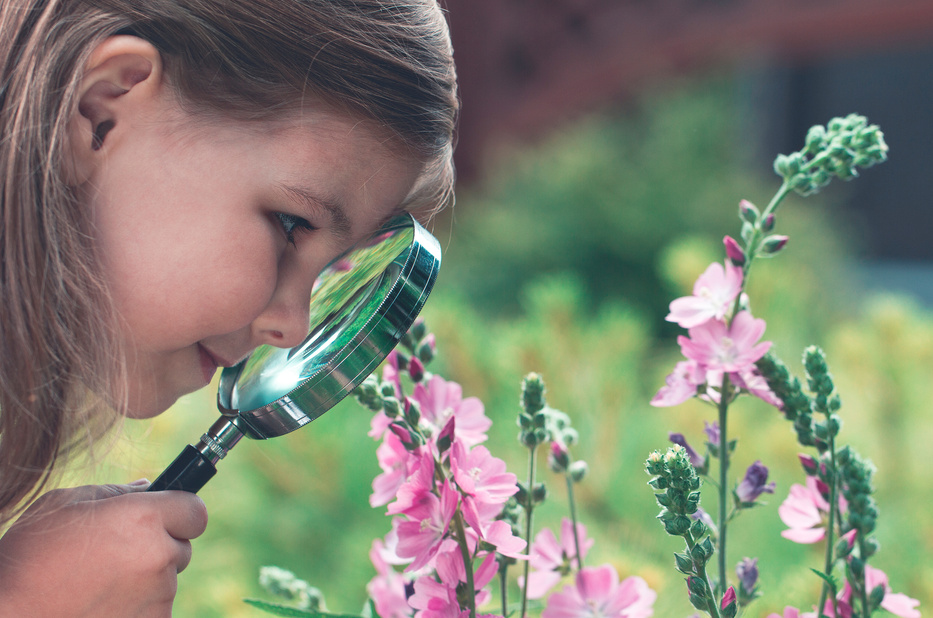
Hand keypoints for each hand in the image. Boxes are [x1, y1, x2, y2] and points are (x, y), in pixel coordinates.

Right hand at [0, 481, 207, 616]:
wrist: (9, 615)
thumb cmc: (31, 557)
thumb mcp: (65, 505)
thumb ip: (116, 492)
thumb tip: (149, 487)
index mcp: (144, 518)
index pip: (195, 511)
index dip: (181, 512)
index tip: (167, 517)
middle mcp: (158, 556)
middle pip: (181, 547)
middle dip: (160, 546)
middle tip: (117, 553)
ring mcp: (158, 596)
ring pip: (167, 580)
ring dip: (145, 579)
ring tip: (98, 583)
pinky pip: (155, 609)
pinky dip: (137, 607)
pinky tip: (101, 604)